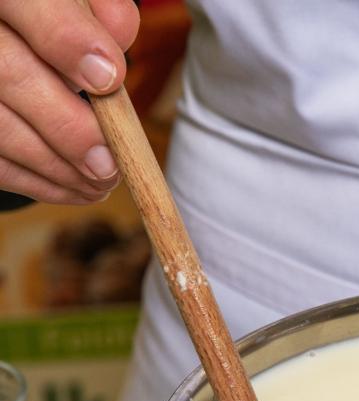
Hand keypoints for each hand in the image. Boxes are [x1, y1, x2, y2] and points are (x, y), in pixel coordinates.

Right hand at [0, 0, 138, 203]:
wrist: (22, 40)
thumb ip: (102, 14)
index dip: (66, 39)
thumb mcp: (83, 5)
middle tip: (110, 162)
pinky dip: (39, 182)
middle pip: (7, 74)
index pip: (26, 1)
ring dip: (57, 166)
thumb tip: (115, 42)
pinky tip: (79, 189)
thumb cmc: (61, 21)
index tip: (110, 80)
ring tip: (105, 182)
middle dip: (67, 126)